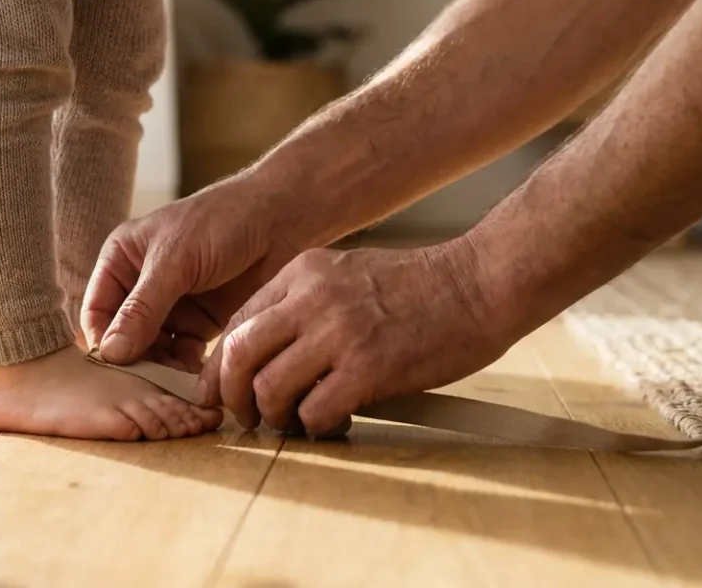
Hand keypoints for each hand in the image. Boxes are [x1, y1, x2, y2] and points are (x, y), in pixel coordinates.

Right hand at [82, 176, 302, 371]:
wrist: (280, 217)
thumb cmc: (221, 221)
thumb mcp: (175, 260)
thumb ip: (143, 307)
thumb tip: (111, 352)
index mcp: (122, 260)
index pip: (98, 310)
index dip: (102, 340)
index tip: (115, 369)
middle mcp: (142, 286)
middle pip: (124, 337)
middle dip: (135, 361)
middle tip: (147, 385)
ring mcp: (172, 306)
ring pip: (154, 350)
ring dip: (161, 368)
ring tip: (173, 385)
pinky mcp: (202, 323)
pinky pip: (185, 354)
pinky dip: (187, 369)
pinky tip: (197, 380)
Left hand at [199, 240, 513, 435]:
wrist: (480, 284)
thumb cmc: (420, 287)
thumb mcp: (348, 274)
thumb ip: (306, 305)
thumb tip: (269, 353)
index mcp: (303, 273)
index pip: (236, 324)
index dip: (222, 367)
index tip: (224, 392)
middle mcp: (311, 299)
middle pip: (237, 356)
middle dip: (231, 397)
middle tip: (246, 417)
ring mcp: (338, 333)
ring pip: (268, 388)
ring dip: (273, 418)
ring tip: (292, 424)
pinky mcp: (368, 368)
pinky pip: (314, 411)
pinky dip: (315, 428)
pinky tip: (332, 425)